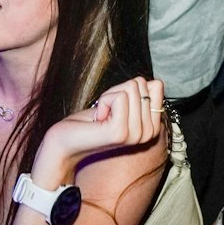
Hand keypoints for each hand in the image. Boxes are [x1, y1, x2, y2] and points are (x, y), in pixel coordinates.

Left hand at [36, 76, 166, 181]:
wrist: (67, 141)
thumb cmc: (92, 121)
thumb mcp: (123, 104)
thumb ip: (142, 94)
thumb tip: (155, 83)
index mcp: (153, 127)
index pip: (156, 85)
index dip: (130, 88)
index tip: (117, 106)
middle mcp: (148, 133)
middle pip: (141, 85)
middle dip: (118, 91)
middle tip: (107, 112)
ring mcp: (136, 134)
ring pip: (130, 88)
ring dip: (109, 97)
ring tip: (102, 116)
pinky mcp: (120, 132)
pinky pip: (119, 97)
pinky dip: (103, 101)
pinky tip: (98, 119)